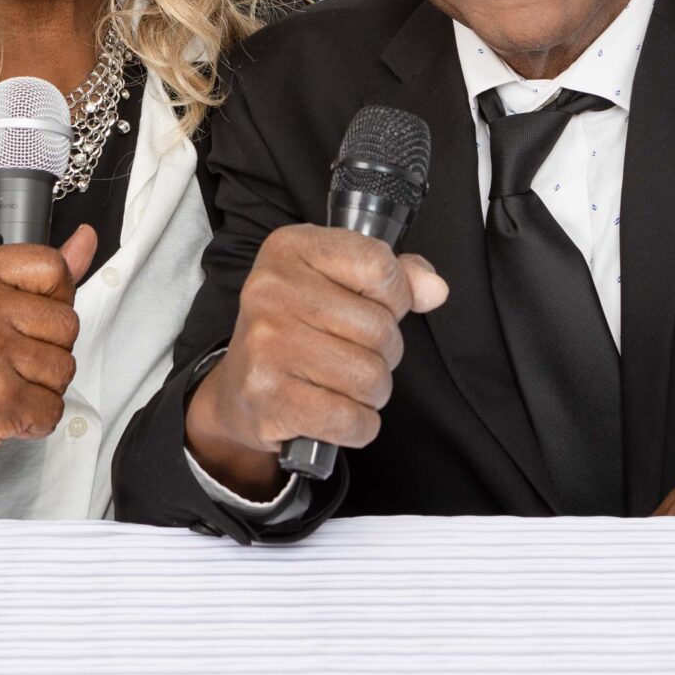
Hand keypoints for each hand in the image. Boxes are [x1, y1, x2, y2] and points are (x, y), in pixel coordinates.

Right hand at [0, 226, 96, 476]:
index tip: (24, 316)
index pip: (55, 269)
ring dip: (40, 385)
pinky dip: (33, 418)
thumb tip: (86, 241)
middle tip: (3, 356)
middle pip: (67, 324)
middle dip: (46, 347)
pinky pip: (53, 409)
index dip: (52, 299)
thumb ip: (33, 271)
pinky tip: (1, 407)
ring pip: (64, 369)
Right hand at [184, 224, 448, 497]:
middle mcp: (271, 291)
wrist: (238, 390)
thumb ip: (395, 278)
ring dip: (372, 392)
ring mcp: (266, 346)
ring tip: (344, 384)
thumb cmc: (297, 330)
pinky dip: (359, 426)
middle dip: (384, 352)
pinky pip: (350, 419)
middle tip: (355, 354)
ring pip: (370, 377)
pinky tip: (339, 414)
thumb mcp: (338, 283)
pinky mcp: (269, 399)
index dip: (396, 295)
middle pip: (380, 328)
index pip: (378, 264)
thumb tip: (435, 289)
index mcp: (291, 248)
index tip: (379, 307)